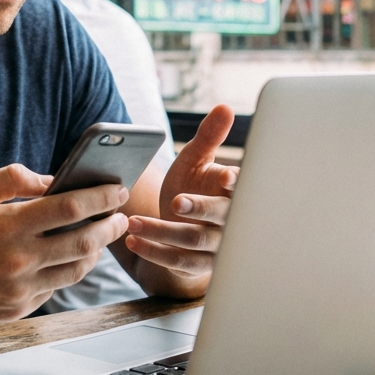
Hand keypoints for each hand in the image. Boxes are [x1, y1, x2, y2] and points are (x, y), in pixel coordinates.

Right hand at [0, 164, 130, 325]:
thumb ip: (13, 178)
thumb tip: (52, 179)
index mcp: (8, 226)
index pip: (70, 208)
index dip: (101, 197)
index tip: (118, 188)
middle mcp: (19, 260)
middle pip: (83, 242)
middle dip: (109, 226)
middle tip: (121, 215)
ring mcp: (20, 289)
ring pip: (75, 270)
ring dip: (95, 252)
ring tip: (101, 235)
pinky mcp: (18, 309)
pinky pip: (55, 287)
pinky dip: (68, 270)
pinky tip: (71, 256)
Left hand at [125, 105, 236, 288]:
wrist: (183, 224)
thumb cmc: (194, 185)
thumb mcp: (197, 159)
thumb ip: (209, 136)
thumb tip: (224, 107)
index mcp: (234, 192)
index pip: (242, 188)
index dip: (235, 184)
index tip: (225, 178)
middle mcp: (230, 221)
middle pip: (220, 218)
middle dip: (199, 209)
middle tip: (176, 201)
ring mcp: (216, 246)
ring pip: (193, 240)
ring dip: (162, 231)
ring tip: (134, 221)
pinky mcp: (198, 266)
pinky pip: (178, 261)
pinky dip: (153, 252)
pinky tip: (132, 239)